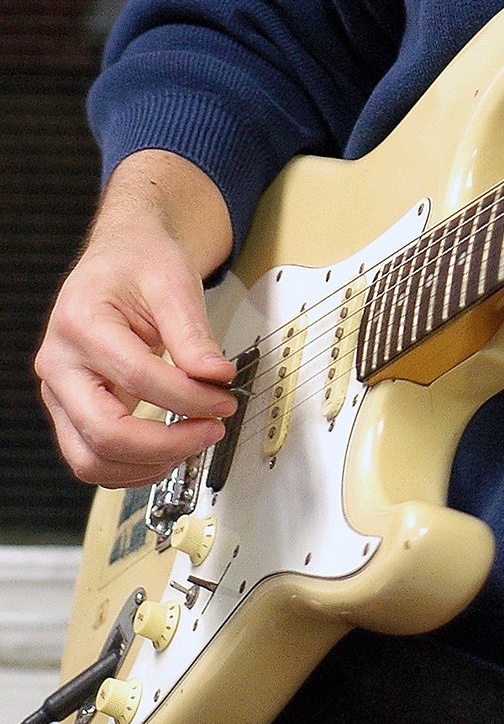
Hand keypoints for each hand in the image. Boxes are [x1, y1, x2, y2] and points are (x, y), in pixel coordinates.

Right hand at [35, 153, 236, 488]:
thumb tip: (215, 377)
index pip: (136, 377)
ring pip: (90, 460)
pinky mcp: (71, 410)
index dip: (187, 396)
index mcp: (80, 323)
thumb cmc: (139, 262)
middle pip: (103, 433)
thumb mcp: (173, 281)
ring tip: (193, 442)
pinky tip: (170, 449)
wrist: (120, 257)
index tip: (223, 398)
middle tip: (211, 430)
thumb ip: (193, 332)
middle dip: (167, 443)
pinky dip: (133, 467)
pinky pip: (92, 458)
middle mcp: (59, 364)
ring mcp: (59, 392)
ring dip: (149, 465)